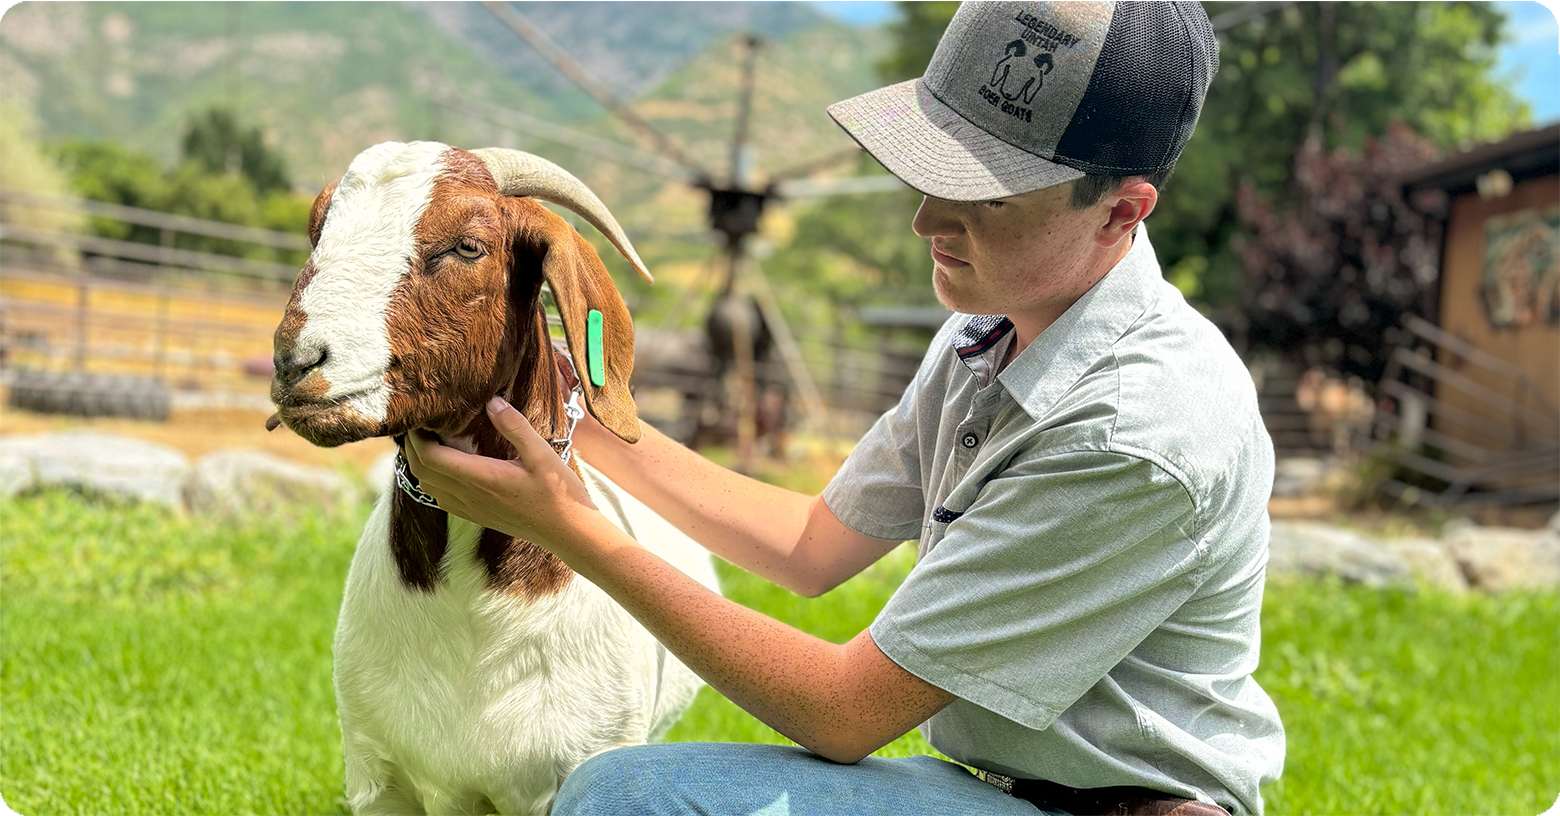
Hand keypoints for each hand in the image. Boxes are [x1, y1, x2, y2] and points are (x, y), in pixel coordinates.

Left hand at [403, 397, 600, 547]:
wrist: (567, 531)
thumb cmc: (558, 493)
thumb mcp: (541, 454)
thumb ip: (515, 426)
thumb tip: (492, 401)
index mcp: (481, 478)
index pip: (430, 458)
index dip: (416, 438)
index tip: (417, 418)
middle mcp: (469, 496)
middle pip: (421, 472)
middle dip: (411, 448)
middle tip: (416, 424)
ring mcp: (471, 509)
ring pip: (427, 487)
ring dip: (419, 464)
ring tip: (426, 441)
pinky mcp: (476, 516)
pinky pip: (441, 498)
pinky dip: (432, 480)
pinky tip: (445, 467)